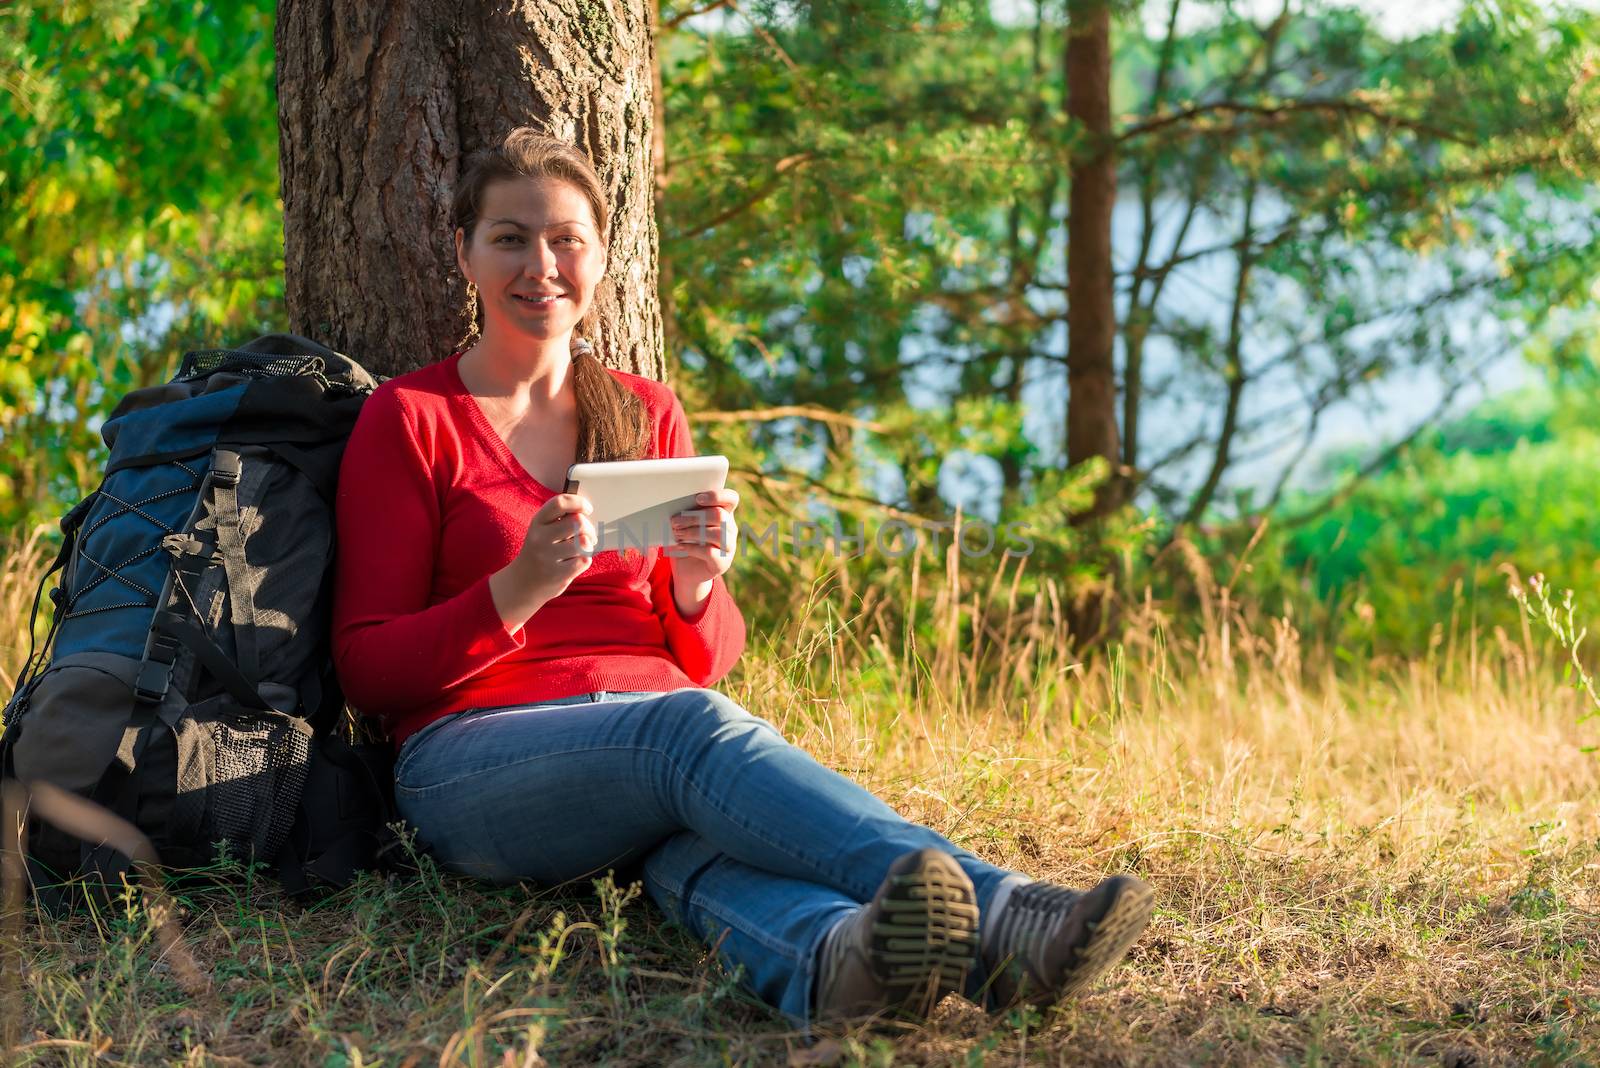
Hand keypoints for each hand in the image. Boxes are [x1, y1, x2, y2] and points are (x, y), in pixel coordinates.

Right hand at [490, 493, 595, 629]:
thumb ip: (560, 519)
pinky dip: (585, 559)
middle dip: (589, 528)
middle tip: (587, 535)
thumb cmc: (540, 552)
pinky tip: (576, 561)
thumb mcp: (542, 530)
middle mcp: (540, 537)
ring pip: (584, 542)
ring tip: (581, 549)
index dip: (579, 502)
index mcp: (538, 522)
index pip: (560, 503)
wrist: (522, 583)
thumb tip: (585, 512)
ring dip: (588, 545)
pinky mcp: (557, 574)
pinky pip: (585, 560)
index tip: (587, 509)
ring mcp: (548, 557)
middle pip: (578, 522)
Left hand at [666, 488, 738, 611]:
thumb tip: (673, 505)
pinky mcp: (723, 563)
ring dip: (693, 532)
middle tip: (674, 522)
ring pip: (718, 533)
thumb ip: (685, 512)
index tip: (697, 498)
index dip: (717, 496)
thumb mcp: (684, 524)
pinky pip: (710, 552)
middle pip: (720, 515)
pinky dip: (692, 547)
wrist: (686, 570)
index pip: (731, 498)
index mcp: (724, 513)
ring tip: (677, 534)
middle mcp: (730, 528)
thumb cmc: (685, 540)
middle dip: (694, 517)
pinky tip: (679, 546)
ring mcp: (729, 547)